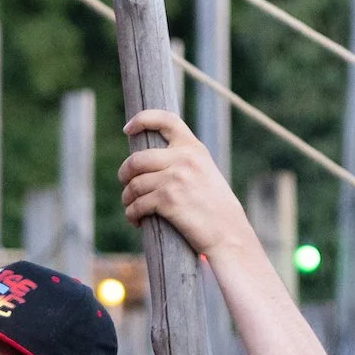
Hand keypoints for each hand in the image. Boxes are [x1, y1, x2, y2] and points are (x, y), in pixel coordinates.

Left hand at [118, 109, 249, 256]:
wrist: (229, 234)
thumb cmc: (216, 209)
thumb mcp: (205, 174)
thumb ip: (182, 162)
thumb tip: (147, 162)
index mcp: (194, 149)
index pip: (166, 120)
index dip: (142, 120)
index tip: (127, 129)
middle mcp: (184, 159)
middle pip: (137, 159)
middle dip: (124, 173)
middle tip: (125, 184)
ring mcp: (176, 178)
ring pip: (134, 184)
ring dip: (127, 198)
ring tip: (132, 207)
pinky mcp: (168, 200)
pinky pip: (137, 205)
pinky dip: (132, 214)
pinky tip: (137, 220)